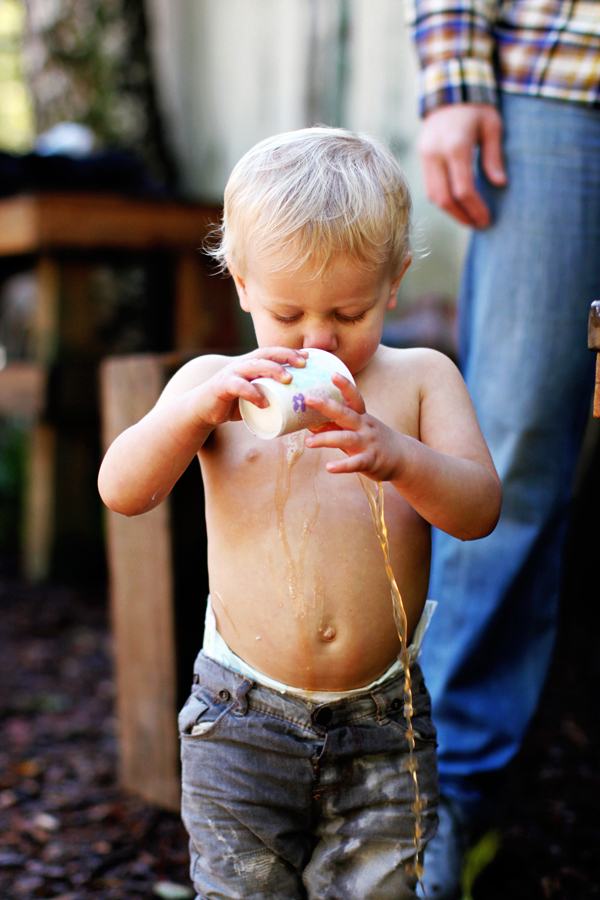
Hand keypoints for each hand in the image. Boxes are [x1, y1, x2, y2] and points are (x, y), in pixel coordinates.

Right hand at [201, 347, 307, 426]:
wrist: (202, 409)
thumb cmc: (232, 402)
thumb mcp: (253, 395)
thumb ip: (269, 395)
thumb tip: (295, 405)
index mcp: (251, 364)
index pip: (272, 353)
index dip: (289, 353)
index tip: (308, 357)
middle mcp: (242, 365)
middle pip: (266, 354)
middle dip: (285, 356)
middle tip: (303, 364)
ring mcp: (231, 374)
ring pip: (254, 366)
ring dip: (272, 370)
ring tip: (288, 379)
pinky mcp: (221, 387)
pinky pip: (238, 387)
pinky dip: (252, 394)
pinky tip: (264, 403)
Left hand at [303, 374, 402, 481]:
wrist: (404, 458)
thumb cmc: (374, 441)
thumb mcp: (358, 429)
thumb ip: (337, 427)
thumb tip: (310, 424)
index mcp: (362, 417)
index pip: (354, 398)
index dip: (345, 385)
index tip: (332, 374)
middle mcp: (365, 427)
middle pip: (346, 414)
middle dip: (327, 405)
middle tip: (307, 398)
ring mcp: (368, 443)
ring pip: (347, 438)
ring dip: (326, 439)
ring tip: (308, 443)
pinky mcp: (371, 461)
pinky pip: (355, 463)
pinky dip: (342, 466)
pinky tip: (329, 468)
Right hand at [417, 103, 506, 227]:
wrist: (449, 91)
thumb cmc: (476, 108)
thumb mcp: (492, 127)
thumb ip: (494, 157)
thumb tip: (500, 184)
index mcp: (456, 146)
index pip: (463, 189)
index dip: (475, 208)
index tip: (486, 219)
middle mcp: (435, 153)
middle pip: (444, 198)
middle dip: (461, 216)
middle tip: (478, 225)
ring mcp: (425, 156)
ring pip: (433, 195)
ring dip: (450, 211)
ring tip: (468, 218)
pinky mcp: (422, 157)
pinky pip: (429, 186)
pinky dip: (443, 200)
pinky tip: (457, 205)